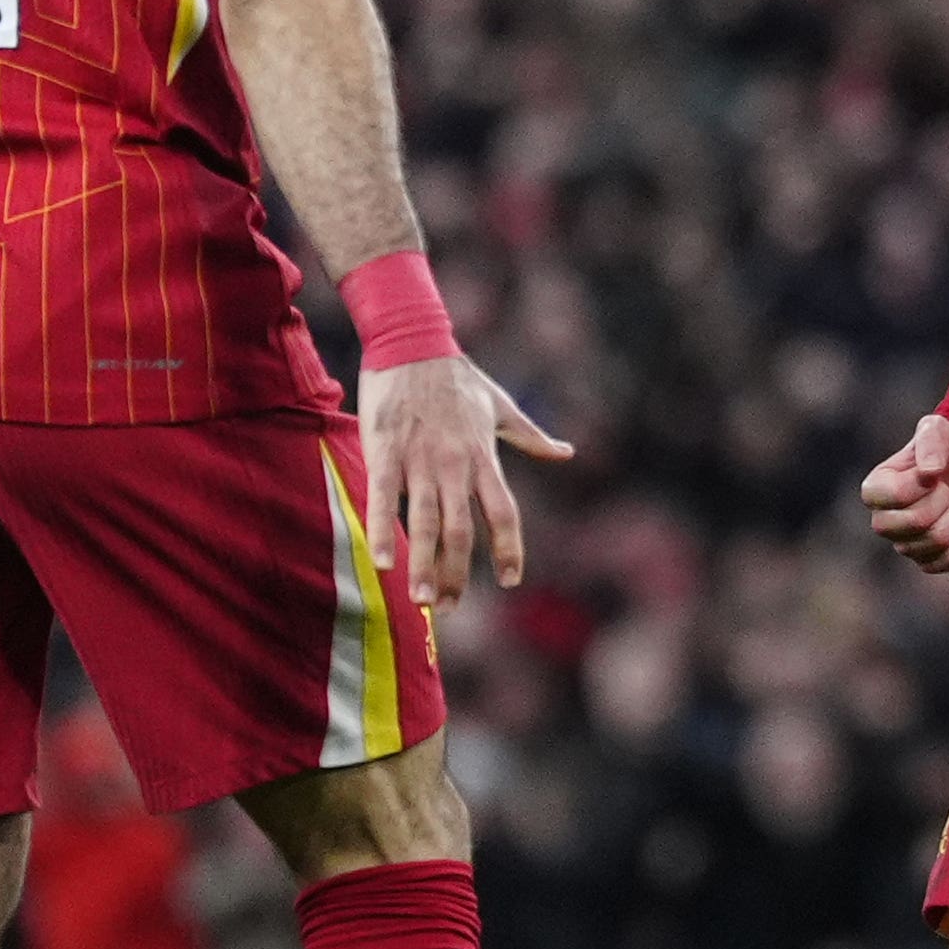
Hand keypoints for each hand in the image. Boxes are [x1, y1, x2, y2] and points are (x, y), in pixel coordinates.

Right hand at [360, 356, 570, 611]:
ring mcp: (421, 459)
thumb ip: (531, 436)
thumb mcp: (502, 406)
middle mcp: (457, 464)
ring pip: (428, 523)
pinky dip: (383, 532)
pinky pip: (386, 499)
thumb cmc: (457, 376)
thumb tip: (567, 452)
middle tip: (450, 608)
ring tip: (424, 601)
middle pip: (465, 531)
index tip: (511, 580)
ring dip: (426, 566)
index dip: (510, 549)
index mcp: (484, 456)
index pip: (505, 512)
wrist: (413, 340)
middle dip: (460, 574)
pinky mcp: (386, 450)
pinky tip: (381, 562)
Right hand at [861, 412, 948, 572]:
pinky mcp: (928, 561)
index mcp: (875, 488)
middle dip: (941, 502)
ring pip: (935, 542)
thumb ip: (931, 441)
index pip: (894, 495)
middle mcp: (883, 520)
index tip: (932, 472)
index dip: (923, 484)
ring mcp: (905, 544)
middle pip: (914, 524)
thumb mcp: (940, 429)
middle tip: (945, 489)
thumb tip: (928, 473)